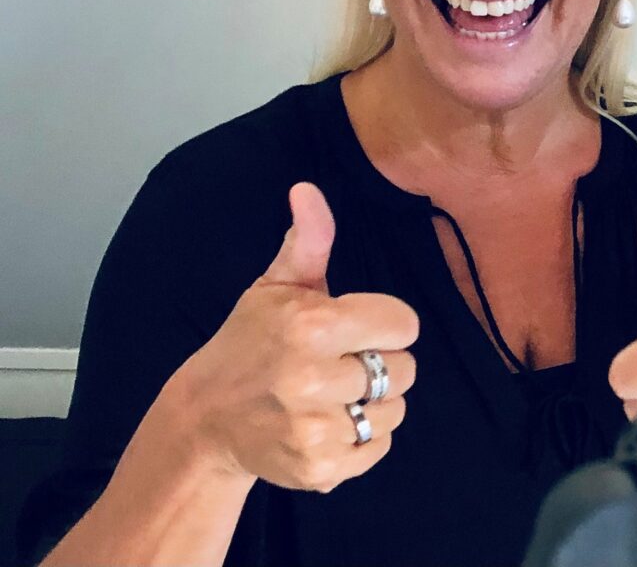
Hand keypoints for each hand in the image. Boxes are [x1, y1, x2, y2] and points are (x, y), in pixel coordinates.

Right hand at [177, 182, 419, 492]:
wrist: (207, 419)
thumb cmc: (250, 341)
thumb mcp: (276, 285)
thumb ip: (308, 238)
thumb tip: (307, 189)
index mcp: (312, 326)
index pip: (404, 323)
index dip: (386, 322)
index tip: (357, 326)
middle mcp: (314, 380)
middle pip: (405, 369)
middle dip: (380, 362)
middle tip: (341, 362)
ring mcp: (316, 430)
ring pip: (396, 411)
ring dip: (375, 402)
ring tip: (334, 393)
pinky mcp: (320, 470)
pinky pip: (379, 448)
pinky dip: (363, 438)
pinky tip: (329, 422)